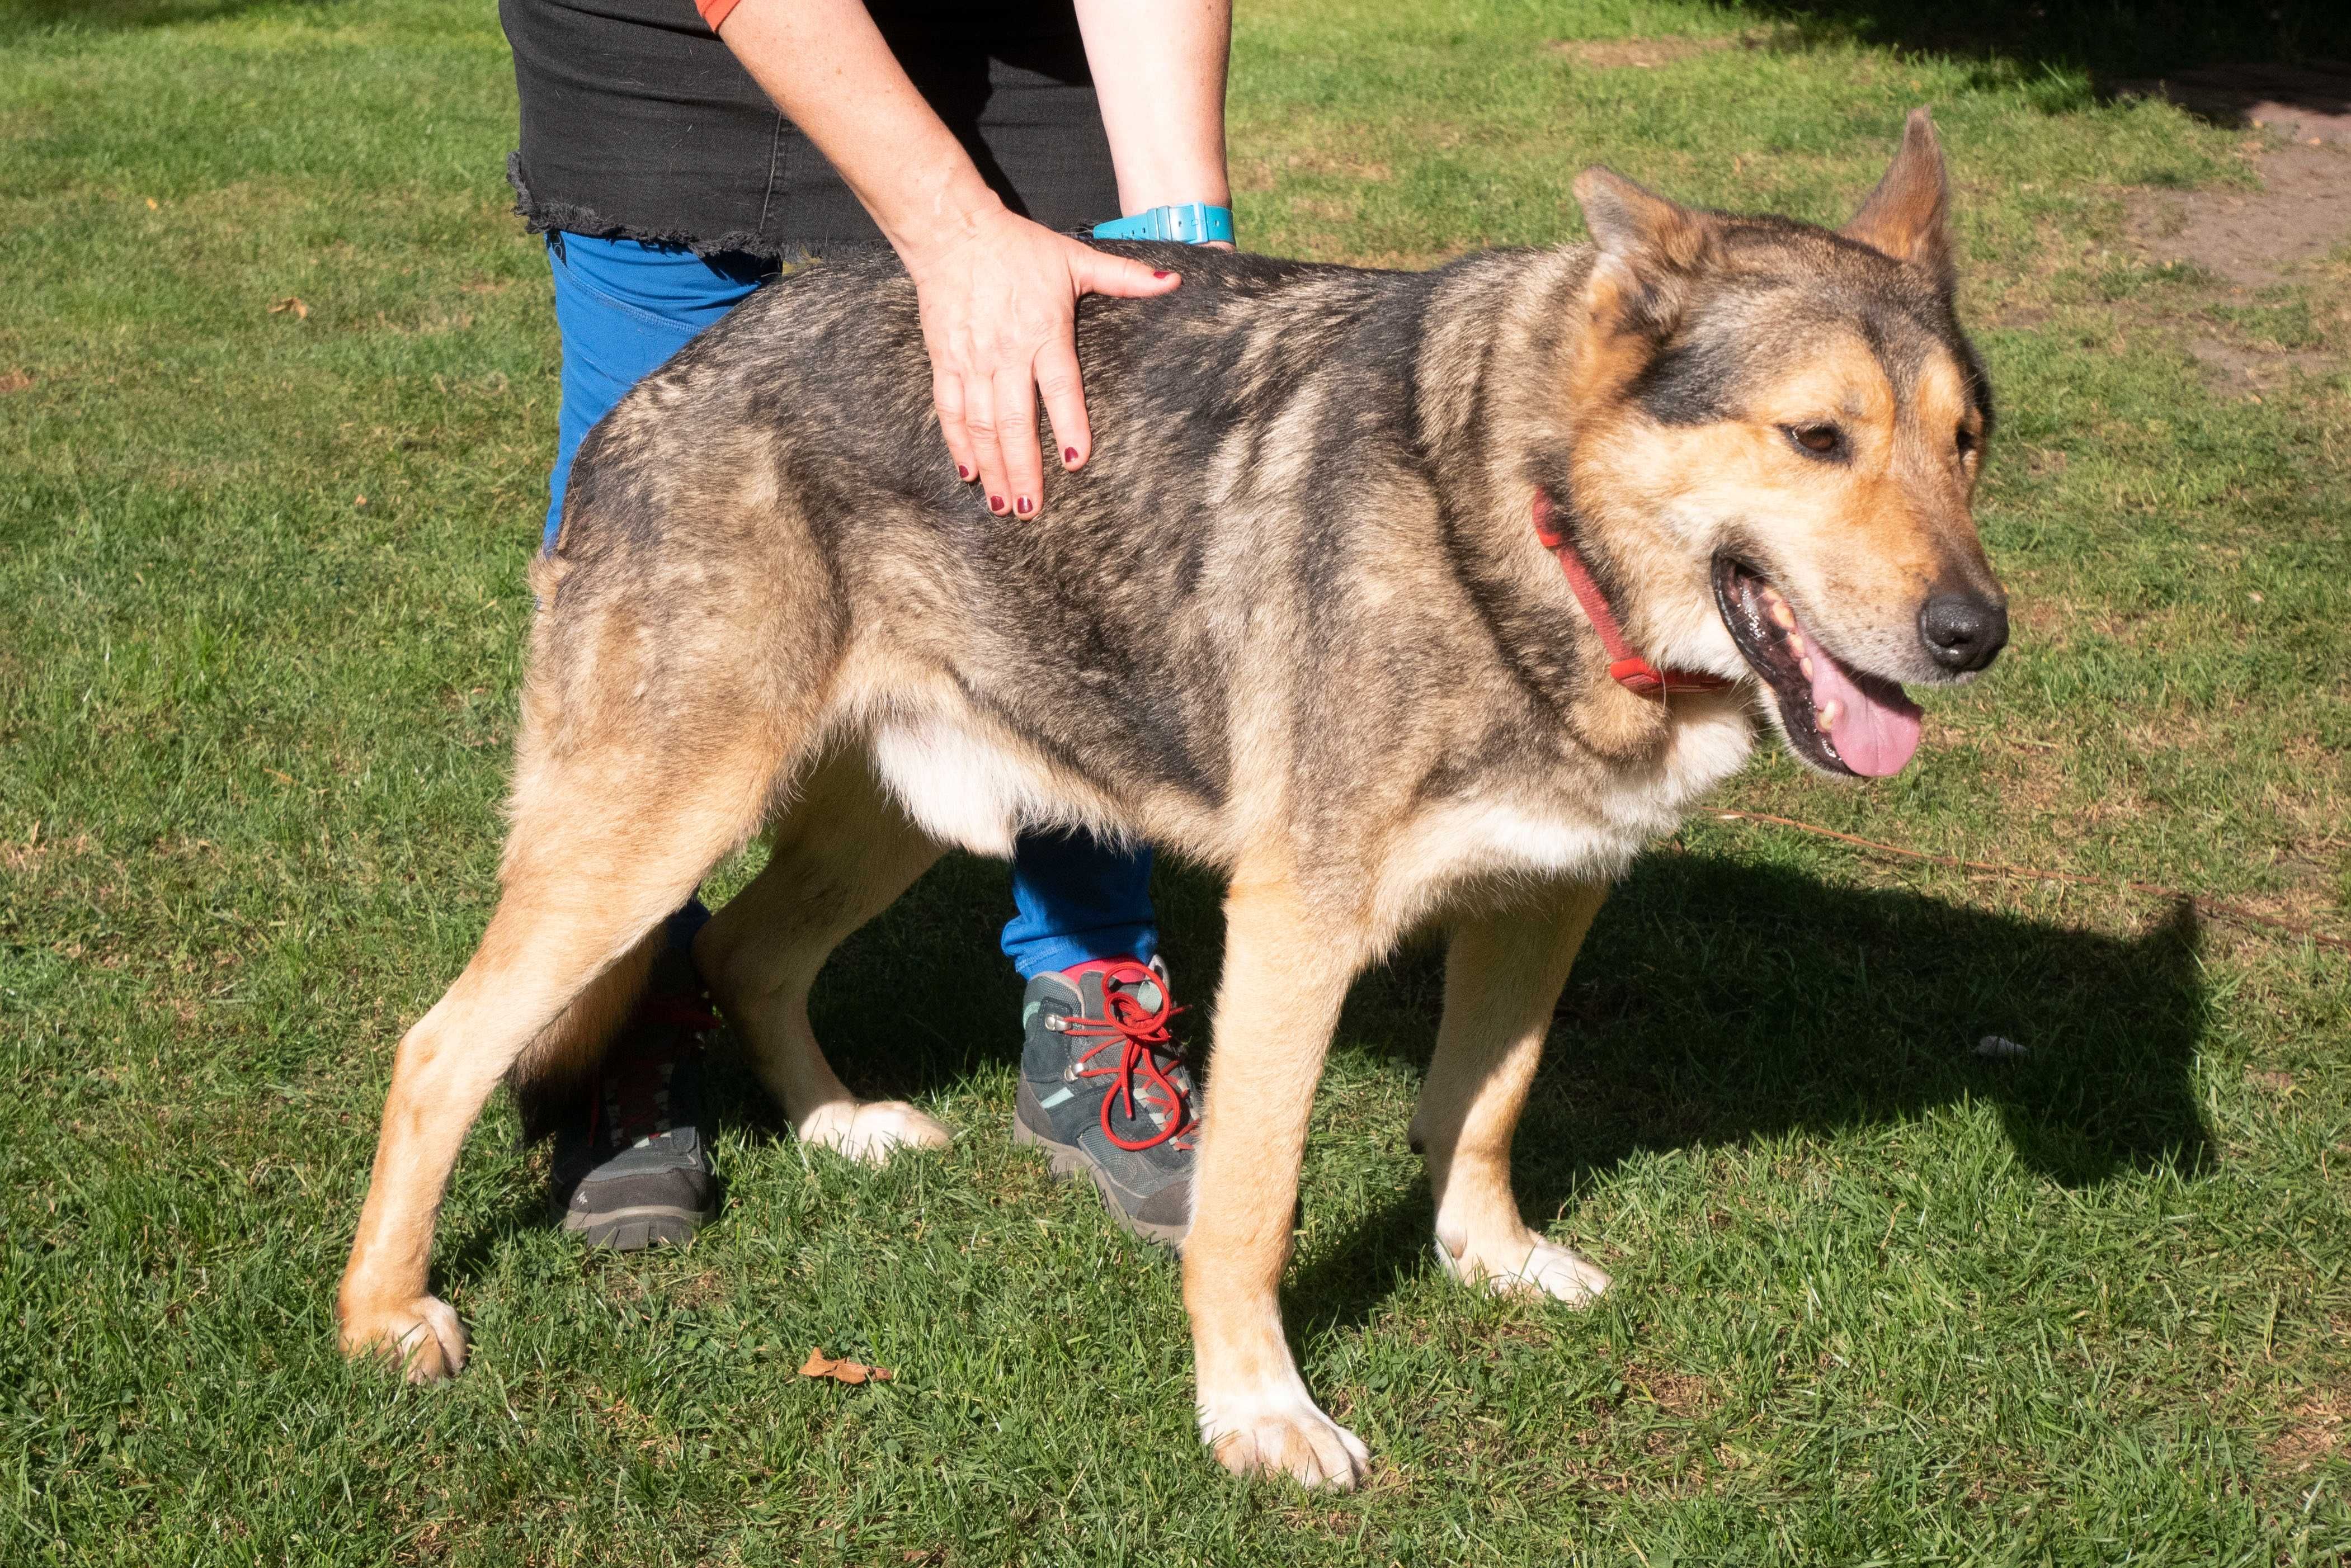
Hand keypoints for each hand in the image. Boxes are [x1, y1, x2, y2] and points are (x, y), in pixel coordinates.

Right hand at [904, 205, 1179, 517]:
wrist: (953, 230)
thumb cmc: (1019, 247)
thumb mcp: (1075, 258)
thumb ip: (1123, 277)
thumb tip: (1172, 280)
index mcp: (1044, 332)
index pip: (1060, 386)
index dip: (1069, 423)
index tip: (1077, 459)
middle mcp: (1006, 352)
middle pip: (1016, 419)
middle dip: (1024, 467)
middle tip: (1031, 508)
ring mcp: (972, 359)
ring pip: (981, 423)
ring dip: (992, 466)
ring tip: (1003, 503)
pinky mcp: (944, 359)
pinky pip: (949, 409)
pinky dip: (957, 443)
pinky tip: (968, 473)